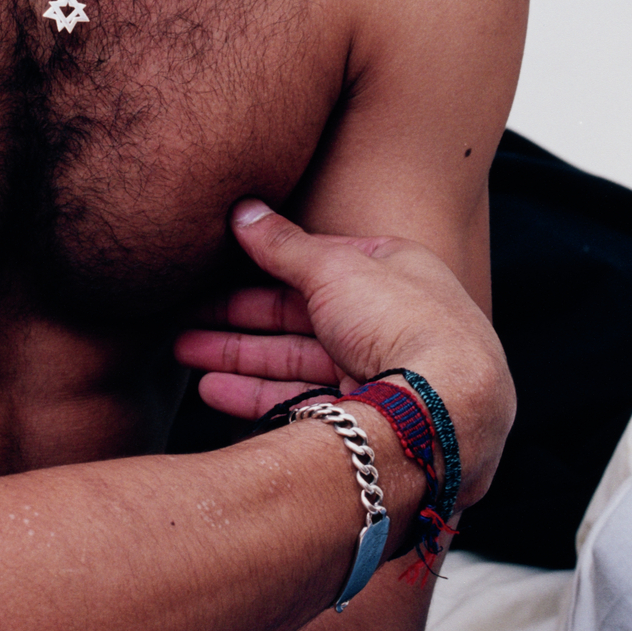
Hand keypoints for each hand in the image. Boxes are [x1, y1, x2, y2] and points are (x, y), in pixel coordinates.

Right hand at [174, 202, 512, 507]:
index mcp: (395, 273)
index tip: (214, 272)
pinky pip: (300, 401)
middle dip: (237, 319)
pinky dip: (256, 395)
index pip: (318, 265)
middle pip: (299, 316)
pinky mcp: (367, 419)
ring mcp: (380, 375)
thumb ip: (282, 244)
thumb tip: (243, 211)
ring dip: (237, 357)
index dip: (262, 268)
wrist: (447, 412)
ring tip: (184, 354)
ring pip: (294, 360)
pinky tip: (213, 391)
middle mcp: (391, 323)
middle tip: (184, 321)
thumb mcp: (335, 267)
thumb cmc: (403, 325)